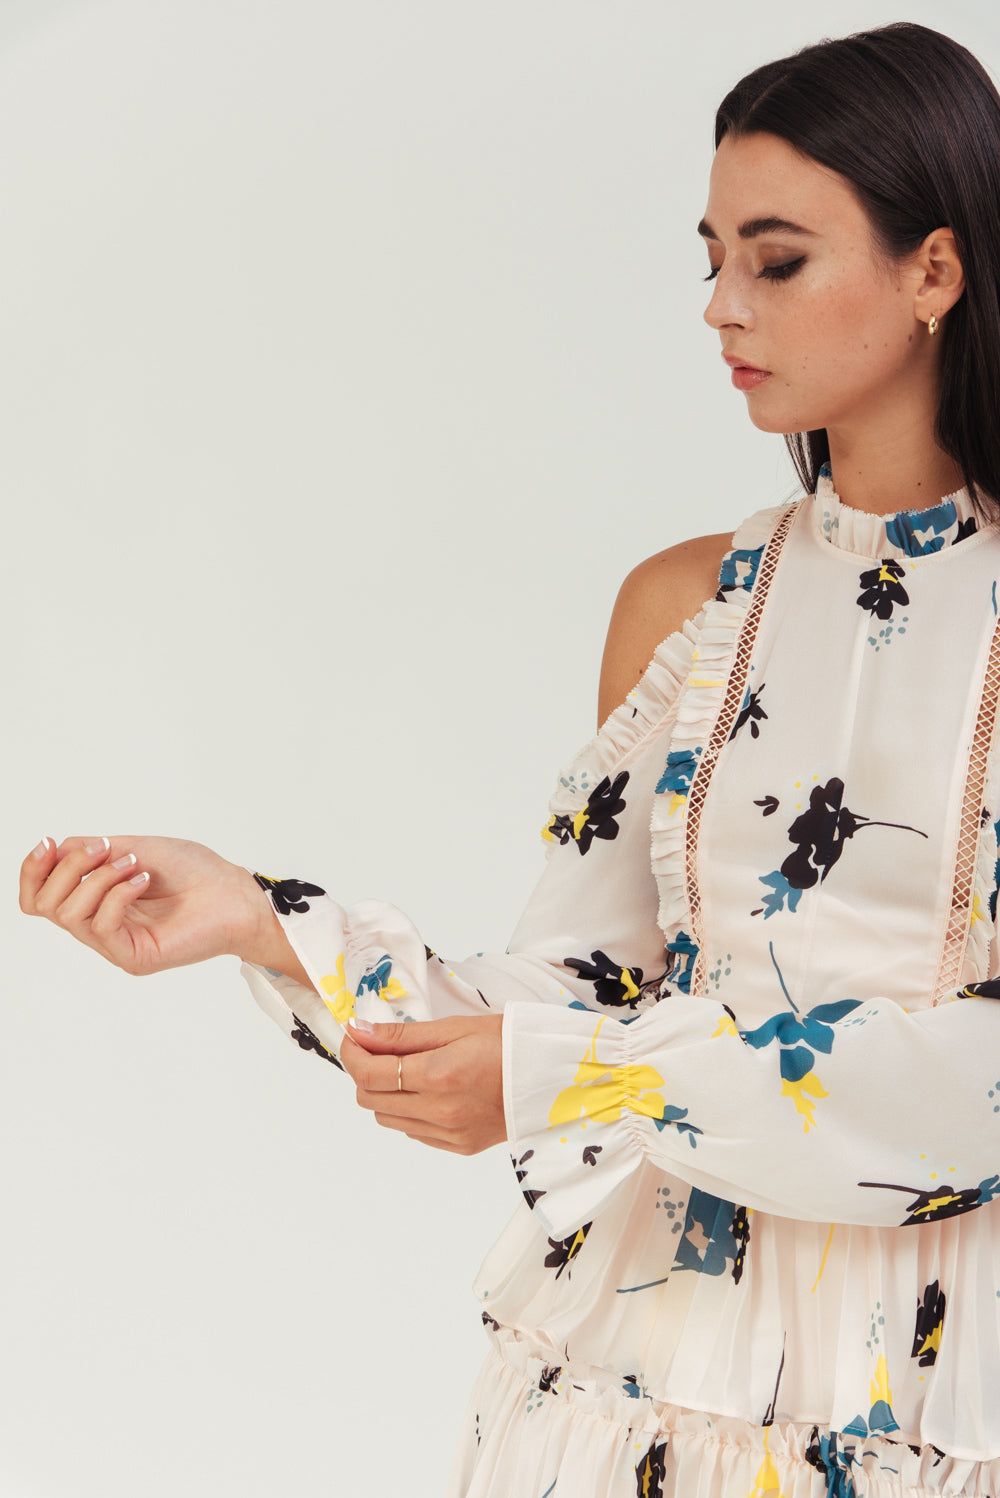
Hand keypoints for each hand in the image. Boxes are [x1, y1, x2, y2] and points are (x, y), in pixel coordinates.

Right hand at [18, 835, 305, 981]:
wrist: (236, 893)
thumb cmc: (195, 870)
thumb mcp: (135, 847)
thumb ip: (92, 852)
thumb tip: (53, 849)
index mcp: (95, 900)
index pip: (39, 896)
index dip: (33, 870)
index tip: (50, 842)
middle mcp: (100, 925)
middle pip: (44, 905)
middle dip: (67, 868)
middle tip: (105, 849)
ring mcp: (115, 943)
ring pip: (69, 913)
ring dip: (97, 878)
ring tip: (135, 864)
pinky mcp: (133, 956)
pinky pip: (102, 925)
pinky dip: (117, 894)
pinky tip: (143, 880)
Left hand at [341, 1014, 505, 1154]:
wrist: (552, 1077)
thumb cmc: (507, 1042)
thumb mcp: (454, 1027)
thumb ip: (402, 1035)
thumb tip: (359, 1032)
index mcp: (438, 1076)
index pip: (368, 1074)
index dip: (351, 1054)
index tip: (353, 1037)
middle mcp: (439, 1111)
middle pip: (370, 1099)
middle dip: (365, 1072)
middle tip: (379, 1049)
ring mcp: (448, 1134)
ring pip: (387, 1118)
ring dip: (385, 1093)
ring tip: (408, 1069)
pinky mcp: (457, 1146)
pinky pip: (413, 1131)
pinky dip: (408, 1110)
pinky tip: (429, 1090)